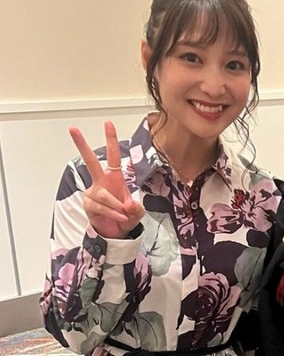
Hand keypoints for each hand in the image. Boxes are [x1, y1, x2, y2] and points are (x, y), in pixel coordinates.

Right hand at [70, 121, 144, 239]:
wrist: (116, 231)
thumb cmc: (126, 215)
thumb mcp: (137, 212)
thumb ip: (136, 208)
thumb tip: (128, 204)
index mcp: (115, 177)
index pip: (113, 156)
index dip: (111, 141)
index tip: (108, 124)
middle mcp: (102, 181)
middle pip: (90, 161)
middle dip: (82, 145)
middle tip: (73, 129)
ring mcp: (93, 192)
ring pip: (104, 195)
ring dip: (117, 206)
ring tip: (124, 214)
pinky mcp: (88, 203)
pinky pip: (101, 206)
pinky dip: (113, 213)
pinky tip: (119, 217)